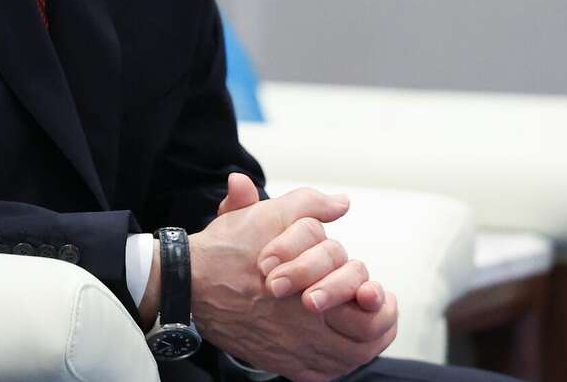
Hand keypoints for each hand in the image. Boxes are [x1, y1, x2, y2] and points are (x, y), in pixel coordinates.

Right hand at [187, 174, 398, 381]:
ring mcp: (292, 349)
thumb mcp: (267, 215)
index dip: (378, 301)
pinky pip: (322, 376)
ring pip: (348, 360)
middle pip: (364, 337)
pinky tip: (338, 350)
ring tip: (367, 331)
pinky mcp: (279, 363)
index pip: (367, 305)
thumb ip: (307, 205)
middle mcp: (305, 326)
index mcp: (309, 290)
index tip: (375, 292)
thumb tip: (341, 203)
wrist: (188, 282)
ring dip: (364, 346)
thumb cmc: (226, 250)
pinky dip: (337, 366)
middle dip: (379, 323)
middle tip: (378, 310)